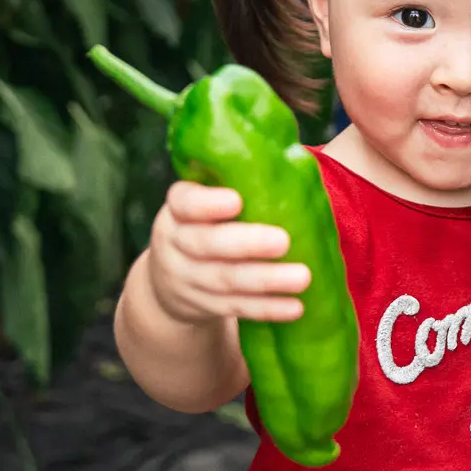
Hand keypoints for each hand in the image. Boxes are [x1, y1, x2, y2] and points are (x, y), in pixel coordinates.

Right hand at [145, 181, 309, 326]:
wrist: (168, 280)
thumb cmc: (207, 223)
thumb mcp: (205, 201)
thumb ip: (236, 184)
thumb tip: (295, 162)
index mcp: (178, 209)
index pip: (185, 202)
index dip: (208, 203)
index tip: (237, 200)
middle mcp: (175, 243)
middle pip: (206, 244)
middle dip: (247, 243)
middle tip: (284, 241)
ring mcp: (186, 278)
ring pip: (224, 280)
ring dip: (265, 280)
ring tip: (302, 277)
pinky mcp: (203, 305)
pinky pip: (236, 307)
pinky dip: (266, 309)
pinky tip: (295, 307)